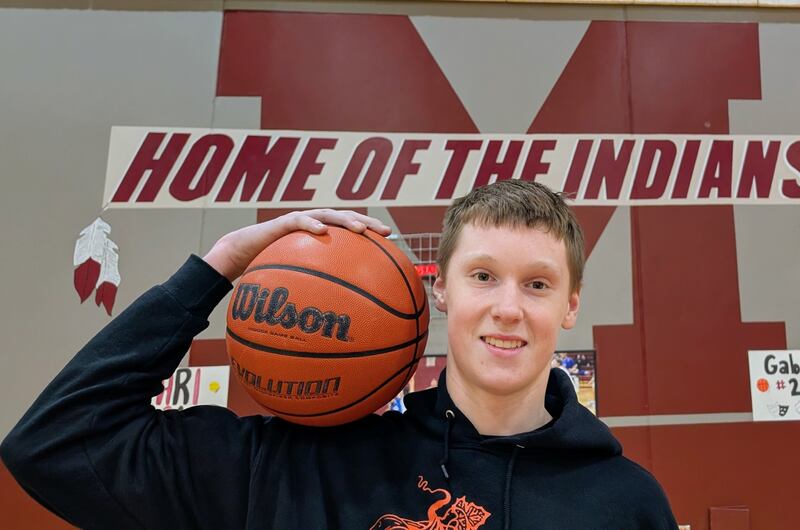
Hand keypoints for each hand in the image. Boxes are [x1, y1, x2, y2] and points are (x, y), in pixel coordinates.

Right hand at [202, 209, 391, 280]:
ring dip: (345, 221)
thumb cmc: (271, 274)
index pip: (354, 234)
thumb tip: (336, 328)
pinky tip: (321, 231)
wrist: (241, 255)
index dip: (373, 237)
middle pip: (348, 220)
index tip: (394, 246)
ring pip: (328, 216)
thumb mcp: (298, 287)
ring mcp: (301, 221)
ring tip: (359, 229)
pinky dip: (310, 224)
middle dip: (368, 223)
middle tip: (386, 233)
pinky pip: (298, 221)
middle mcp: (316, 227)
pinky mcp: (282, 223)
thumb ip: (316, 296)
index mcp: (325, 240)